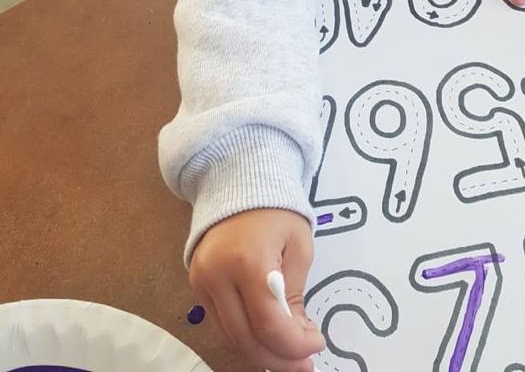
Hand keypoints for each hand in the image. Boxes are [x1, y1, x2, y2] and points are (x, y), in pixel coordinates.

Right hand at [189, 209, 324, 371]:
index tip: (316, 344)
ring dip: (261, 353)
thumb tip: (298, 337)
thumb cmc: (275, 209)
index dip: (294, 345)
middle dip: (278, 358)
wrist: (238, 181)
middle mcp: (217, 275)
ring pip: (230, 338)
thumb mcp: (299, 246)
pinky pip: (221, 324)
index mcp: (248, 260)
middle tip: (304, 363)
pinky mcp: (196, 286)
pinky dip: (245, 336)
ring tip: (289, 355)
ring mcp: (201, 282)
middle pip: (245, 339)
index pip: (268, 323)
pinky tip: (267, 338)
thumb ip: (296, 294)